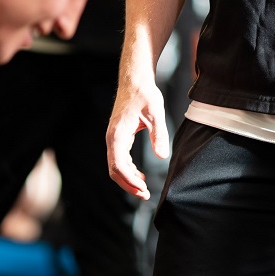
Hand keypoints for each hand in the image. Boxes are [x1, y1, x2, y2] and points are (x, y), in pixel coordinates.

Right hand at [104, 66, 168, 199]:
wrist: (134, 80)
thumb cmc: (145, 94)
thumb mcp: (156, 113)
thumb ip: (159, 135)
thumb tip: (163, 156)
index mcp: (118, 134)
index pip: (118, 165)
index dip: (130, 181)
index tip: (144, 189)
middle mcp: (112, 138)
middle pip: (114, 170)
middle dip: (128, 185)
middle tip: (145, 195)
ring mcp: (113, 138)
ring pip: (115, 166)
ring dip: (128, 179)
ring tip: (144, 189)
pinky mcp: (118, 137)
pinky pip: (119, 159)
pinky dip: (128, 170)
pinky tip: (140, 175)